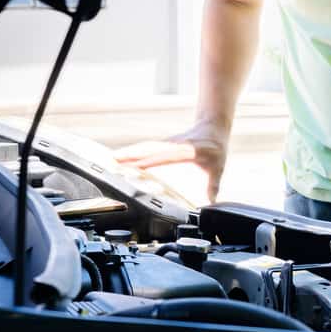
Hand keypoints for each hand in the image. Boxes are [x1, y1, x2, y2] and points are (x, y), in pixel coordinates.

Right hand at [113, 120, 228, 202]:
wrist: (212, 127)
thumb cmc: (215, 149)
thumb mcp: (218, 168)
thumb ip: (213, 186)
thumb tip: (209, 203)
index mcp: (187, 150)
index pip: (167, 155)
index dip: (152, 161)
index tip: (138, 166)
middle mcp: (174, 144)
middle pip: (150, 149)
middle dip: (132, 155)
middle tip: (114, 161)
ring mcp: (166, 143)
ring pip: (145, 147)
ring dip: (128, 152)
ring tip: (111, 159)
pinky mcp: (162, 144)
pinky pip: (145, 148)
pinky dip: (132, 152)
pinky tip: (120, 157)